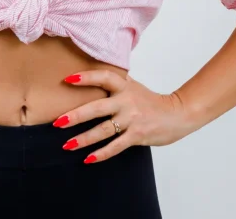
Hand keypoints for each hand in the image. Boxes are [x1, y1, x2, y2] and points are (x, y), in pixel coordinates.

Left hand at [52, 70, 195, 163]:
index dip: (86, 77)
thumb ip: (115, 82)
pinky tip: (88, 158)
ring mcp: (132, 119)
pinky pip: (116, 146)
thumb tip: (92, 77)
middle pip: (97, 108)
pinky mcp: (137, 135)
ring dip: (84, 139)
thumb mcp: (133, 86)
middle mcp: (126, 101)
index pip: (103, 77)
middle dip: (76, 116)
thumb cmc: (150, 100)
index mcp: (124, 86)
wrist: (178, 114)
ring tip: (67, 145)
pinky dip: (102, 153)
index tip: (68, 79)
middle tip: (58, 122)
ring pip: (103, 130)